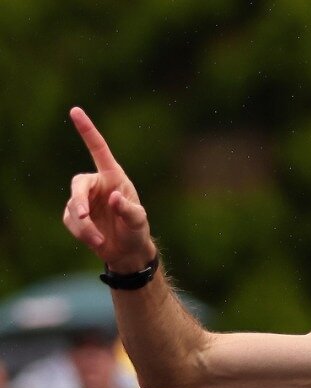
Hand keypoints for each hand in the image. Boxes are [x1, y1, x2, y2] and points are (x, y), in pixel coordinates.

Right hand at [63, 107, 155, 271]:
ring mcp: (84, 200)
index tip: (76, 111)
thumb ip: (128, 209)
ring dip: (84, 226)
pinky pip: (71, 221)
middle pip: (78, 185)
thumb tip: (114, 198)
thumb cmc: (136, 231)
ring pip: (73, 208)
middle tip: (84, 216)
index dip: (87, 131)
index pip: (99, 150)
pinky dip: (82, 234)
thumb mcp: (138, 221)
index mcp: (113, 177)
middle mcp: (97, 185)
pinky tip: (95, 242)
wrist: (128, 252)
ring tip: (99, 241)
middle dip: (79, 201)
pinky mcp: (75, 216)